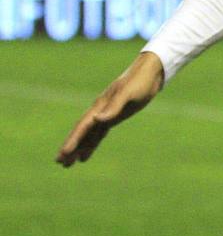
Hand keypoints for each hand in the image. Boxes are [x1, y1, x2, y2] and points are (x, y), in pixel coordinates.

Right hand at [56, 52, 163, 166]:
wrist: (151, 71)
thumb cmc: (140, 81)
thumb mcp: (128, 94)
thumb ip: (113, 107)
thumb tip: (96, 119)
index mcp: (100, 105)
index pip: (83, 126)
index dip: (73, 140)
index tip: (63, 154)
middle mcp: (100, 110)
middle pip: (81, 132)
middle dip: (70, 147)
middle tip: (59, 162)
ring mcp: (107, 113)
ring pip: (89, 134)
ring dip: (79, 148)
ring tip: (68, 164)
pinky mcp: (115, 115)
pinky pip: (99, 132)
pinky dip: (92, 143)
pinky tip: (86, 154)